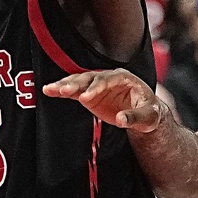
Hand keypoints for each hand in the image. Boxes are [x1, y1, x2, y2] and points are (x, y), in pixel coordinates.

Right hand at [43, 69, 163, 129]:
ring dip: (65, 85)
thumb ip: (135, 117)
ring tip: (50, 89)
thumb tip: (121, 120)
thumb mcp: (148, 117)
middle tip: (64, 91)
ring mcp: (97, 85)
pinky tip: (48, 91)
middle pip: (90, 77)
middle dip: (76, 83)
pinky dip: (61, 91)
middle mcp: (108, 78)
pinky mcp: (89, 94)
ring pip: (79, 81)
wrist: (144, 113)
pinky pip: (73, 91)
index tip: (86, 98)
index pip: (108, 80)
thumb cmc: (148, 112)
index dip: (97, 88)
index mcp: (124, 78)